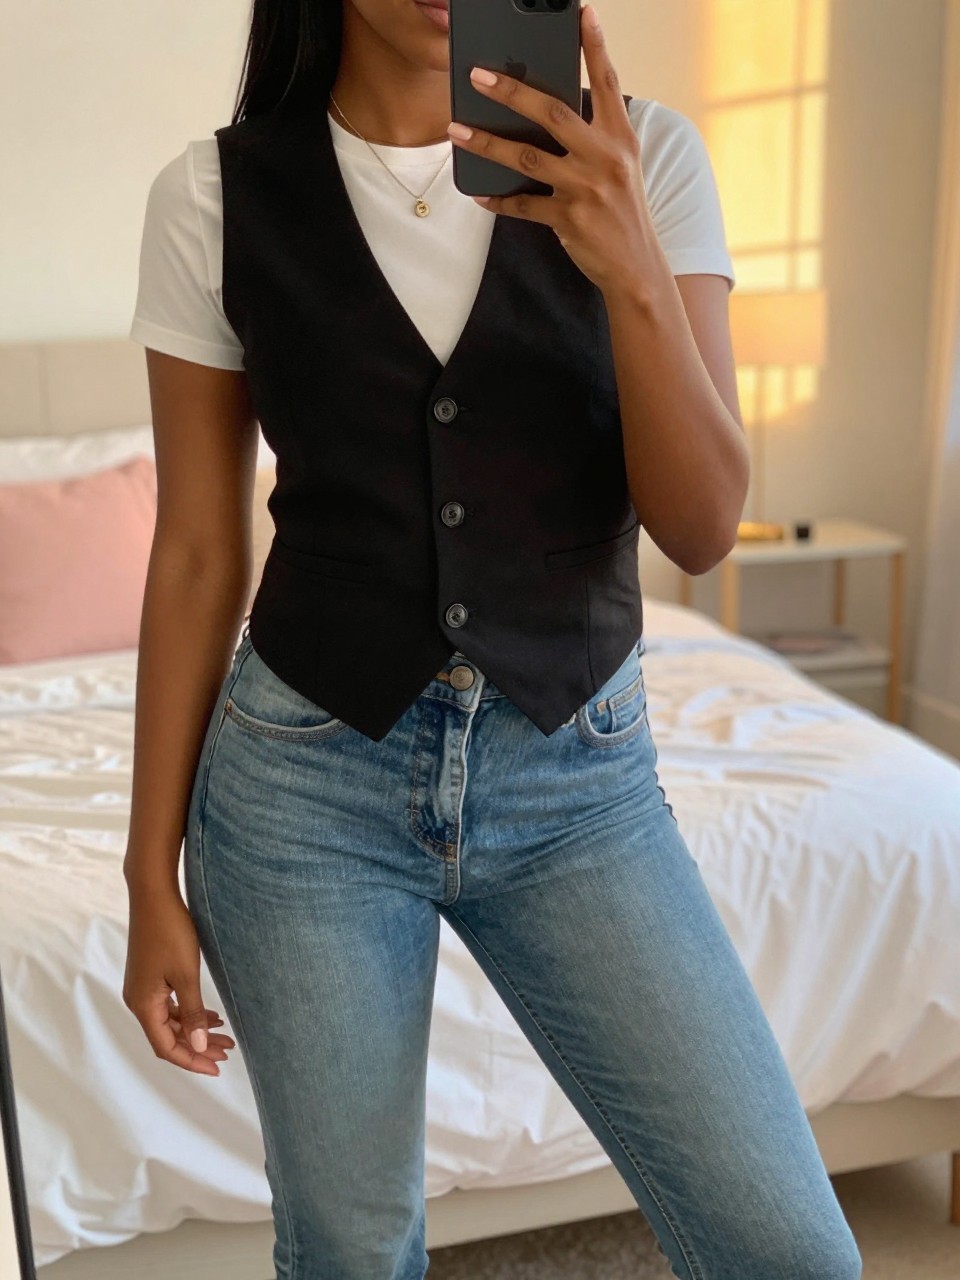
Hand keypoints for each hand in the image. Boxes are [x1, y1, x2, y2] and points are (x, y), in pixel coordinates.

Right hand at [123, 888, 235, 1074]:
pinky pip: (170, 1005)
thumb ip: (192, 1014)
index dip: (191, 1061)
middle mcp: (139, 1001)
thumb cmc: (170, 932)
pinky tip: (212, 1015)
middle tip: (228, 1053)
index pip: (166, 1047)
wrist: (153, 896)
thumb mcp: (186, 975)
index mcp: (143, 1005)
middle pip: (169, 1037)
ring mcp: (144, 988)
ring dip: (196, 1030)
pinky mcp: (151, 976)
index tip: (217, 1068)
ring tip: (226, 1036)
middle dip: (198, 1047)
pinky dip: (190, 1013)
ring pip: (171, 1021)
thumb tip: (197, 1047)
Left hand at [446, 2, 655, 294]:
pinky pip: (523, 206)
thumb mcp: (619, 167)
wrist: (637, 267)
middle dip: (512, 91)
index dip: (594, 46)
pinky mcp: (570, 219)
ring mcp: (587, 188)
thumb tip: (543, 115)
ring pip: (527, 158)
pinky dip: (498, 201)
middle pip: (553, 113)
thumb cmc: (622, 212)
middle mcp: (605, 157)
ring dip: (487, 143)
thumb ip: (591, 138)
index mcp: (620, 138)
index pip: (607, 82)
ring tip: (457, 129)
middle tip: (479, 75)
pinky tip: (478, 195)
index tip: (581, 13)